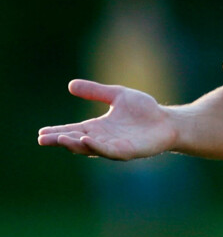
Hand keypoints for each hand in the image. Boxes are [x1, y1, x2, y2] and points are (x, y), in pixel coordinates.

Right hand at [38, 80, 176, 159]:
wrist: (168, 121)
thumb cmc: (144, 110)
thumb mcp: (117, 95)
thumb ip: (96, 91)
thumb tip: (70, 85)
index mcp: (98, 127)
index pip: (73, 130)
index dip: (57, 132)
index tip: (40, 132)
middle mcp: (102, 139)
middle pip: (76, 141)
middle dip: (60, 140)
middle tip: (43, 139)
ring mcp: (114, 147)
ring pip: (90, 148)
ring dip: (75, 144)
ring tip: (61, 139)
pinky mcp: (127, 151)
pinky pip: (109, 150)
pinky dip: (97, 146)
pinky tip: (87, 140)